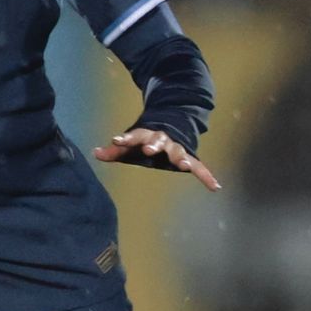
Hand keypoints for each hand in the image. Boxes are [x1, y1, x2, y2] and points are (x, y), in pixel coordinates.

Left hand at [94, 129, 220, 191]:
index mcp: (147, 135)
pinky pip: (200, 168)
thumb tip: (95, 153)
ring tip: (183, 166)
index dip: (125, 138)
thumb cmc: (147, 139)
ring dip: (181, 158)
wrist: (173, 123)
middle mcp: (163, 139)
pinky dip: (207, 177)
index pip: (135, 135)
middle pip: (159, 140)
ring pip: (179, 151)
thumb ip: (115, 151)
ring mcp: (177, 147)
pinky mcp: (189, 158)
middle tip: (149, 149)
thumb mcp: (131, 142)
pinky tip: (215, 187)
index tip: (116, 140)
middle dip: (154, 144)